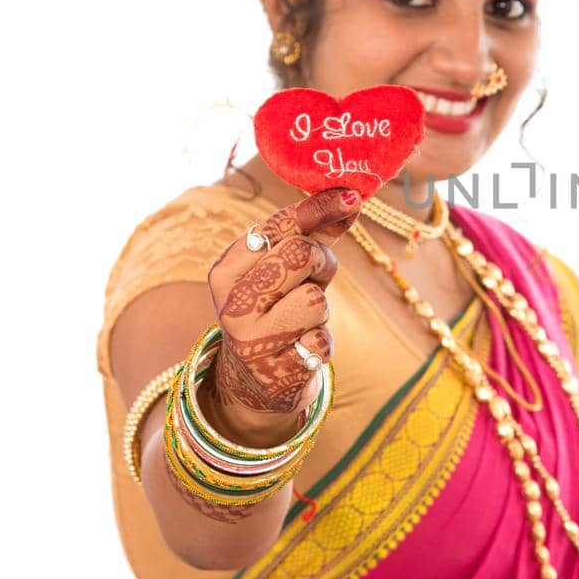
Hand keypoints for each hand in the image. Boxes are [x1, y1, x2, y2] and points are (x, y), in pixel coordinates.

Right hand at [205, 188, 361, 428]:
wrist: (258, 381)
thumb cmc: (278, 309)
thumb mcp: (287, 270)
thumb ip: (314, 234)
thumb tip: (351, 198)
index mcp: (226, 271)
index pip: (276, 226)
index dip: (319, 208)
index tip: (352, 197)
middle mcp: (231, 305)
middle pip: (300, 254)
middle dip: (322, 263)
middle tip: (315, 278)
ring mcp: (251, 343)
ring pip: (315, 299)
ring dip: (321, 308)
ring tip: (303, 320)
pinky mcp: (275, 375)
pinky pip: (322, 342)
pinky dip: (322, 343)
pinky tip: (302, 349)